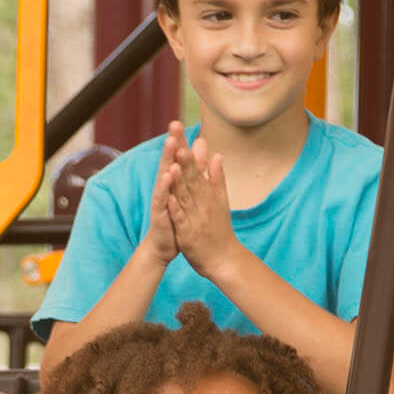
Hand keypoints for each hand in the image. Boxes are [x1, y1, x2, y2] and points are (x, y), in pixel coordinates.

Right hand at [140, 124, 186, 263]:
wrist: (162, 246)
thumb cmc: (174, 218)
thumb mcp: (185, 192)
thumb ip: (192, 171)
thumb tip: (200, 149)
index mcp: (172, 183)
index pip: (175, 159)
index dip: (178, 141)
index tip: (178, 122)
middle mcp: (164, 188)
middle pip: (167, 162)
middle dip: (171, 145)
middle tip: (173, 126)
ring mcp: (161, 200)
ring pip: (164, 178)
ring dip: (167, 161)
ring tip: (172, 145)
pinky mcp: (160, 214)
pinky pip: (163, 199)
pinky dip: (165, 187)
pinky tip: (168, 176)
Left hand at [166, 135, 242, 280]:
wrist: (224, 259)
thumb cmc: (220, 230)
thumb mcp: (221, 201)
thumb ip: (218, 178)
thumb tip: (217, 155)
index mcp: (208, 194)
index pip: (196, 169)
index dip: (188, 151)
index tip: (180, 133)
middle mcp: (202, 202)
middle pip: (191, 178)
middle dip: (185, 158)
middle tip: (177, 139)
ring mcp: (195, 217)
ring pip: (186, 196)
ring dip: (180, 180)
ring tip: (174, 162)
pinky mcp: (188, 233)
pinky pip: (181, 219)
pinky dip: (176, 208)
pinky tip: (169, 197)